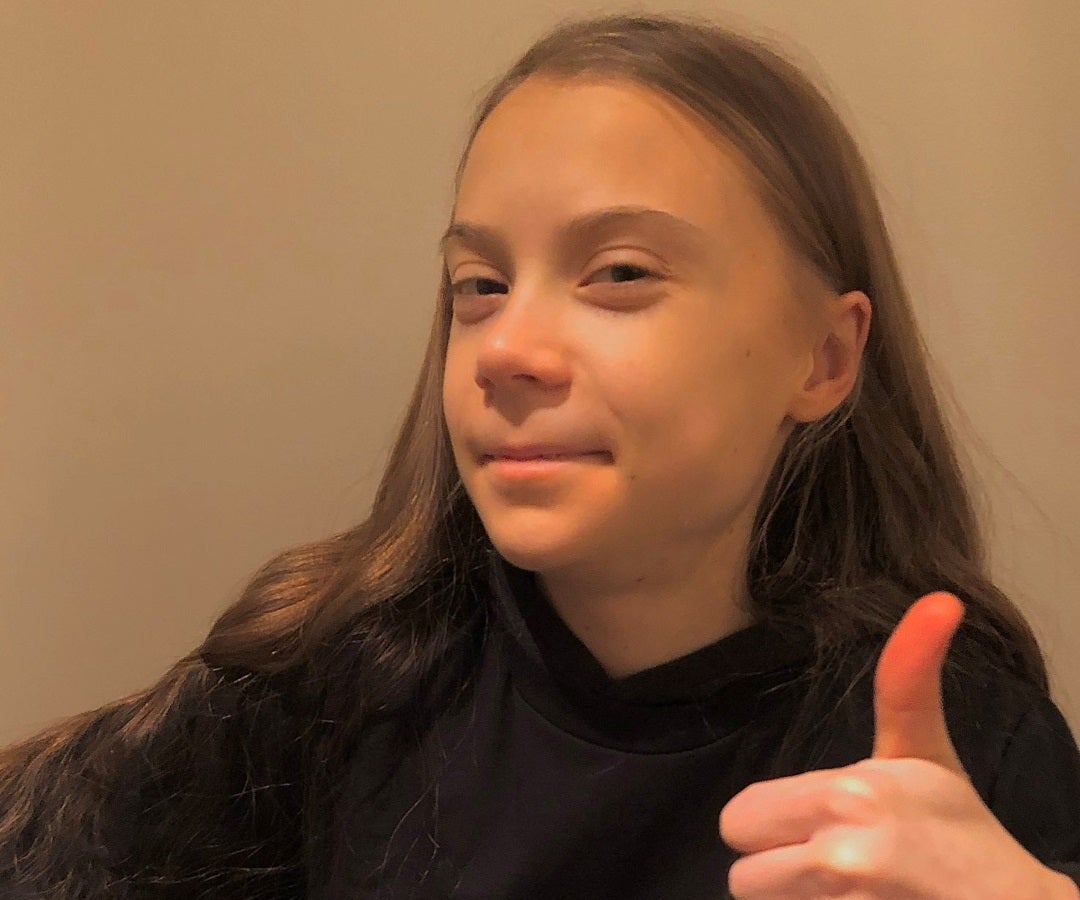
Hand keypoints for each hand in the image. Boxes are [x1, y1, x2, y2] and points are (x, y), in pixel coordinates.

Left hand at [719, 592, 1078, 898]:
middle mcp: (841, 857)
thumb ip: (907, 677)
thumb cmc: (961, 834)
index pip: (737, 821)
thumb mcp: (924, 752)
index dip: (772, 828)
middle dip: (781, 874)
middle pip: (743, 878)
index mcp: (847, 796)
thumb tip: (940, 599)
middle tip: (838, 870)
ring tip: (857, 895)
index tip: (819, 828)